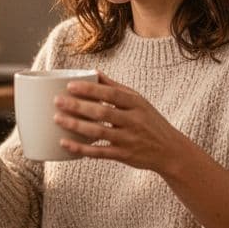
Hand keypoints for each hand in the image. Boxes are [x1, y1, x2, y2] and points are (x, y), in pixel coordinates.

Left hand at [53, 71, 197, 173]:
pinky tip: (64, 143)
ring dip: (76, 126)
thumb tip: (93, 71)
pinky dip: (80, 148)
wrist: (171, 151)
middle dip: (78, 107)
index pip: (112, 94)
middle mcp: (134, 121)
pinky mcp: (123, 156)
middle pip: (103, 113)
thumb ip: (116, 88)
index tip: (70, 86)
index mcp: (137, 104)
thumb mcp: (139, 102)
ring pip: (99, 132)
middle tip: (57, 101)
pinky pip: (99, 152)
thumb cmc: (150, 122)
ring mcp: (128, 140)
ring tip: (57, 118)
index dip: (91, 89)